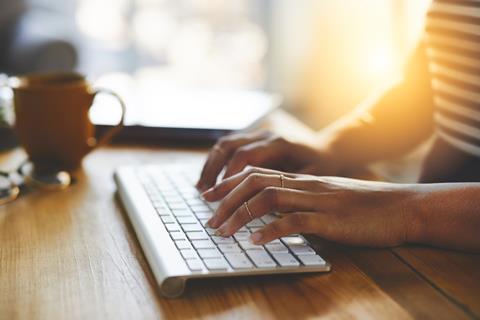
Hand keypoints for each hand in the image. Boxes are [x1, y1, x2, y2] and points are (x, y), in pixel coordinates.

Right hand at [196, 131, 338, 191]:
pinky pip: (228, 148)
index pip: (245, 156)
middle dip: (213, 171)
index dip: (230, 176)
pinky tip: (212, 181)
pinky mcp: (254, 140)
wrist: (329, 150)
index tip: (221, 198)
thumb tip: (266, 207)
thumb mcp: (312, 179)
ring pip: (224, 145)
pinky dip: (216, 163)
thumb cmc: (322, 168)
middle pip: (228, 147)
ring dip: (211, 166)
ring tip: (202, 189)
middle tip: (204, 195)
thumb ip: (289, 188)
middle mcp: (265, 135)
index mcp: (278, 143)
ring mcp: (258, 135)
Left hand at [202, 167, 419, 246]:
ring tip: (222, 231)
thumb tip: (275, 215)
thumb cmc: (365, 206)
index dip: (229, 184)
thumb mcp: (327, 198)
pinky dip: (270, 231)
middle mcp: (305, 186)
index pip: (257, 173)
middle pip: (255, 182)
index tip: (210, 196)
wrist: (401, 207)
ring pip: (267, 199)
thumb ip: (302, 201)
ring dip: (240, 215)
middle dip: (226, 199)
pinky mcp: (330, 220)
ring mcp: (316, 201)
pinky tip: (255, 242)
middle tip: (208, 217)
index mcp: (303, 180)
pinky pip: (293, 222)